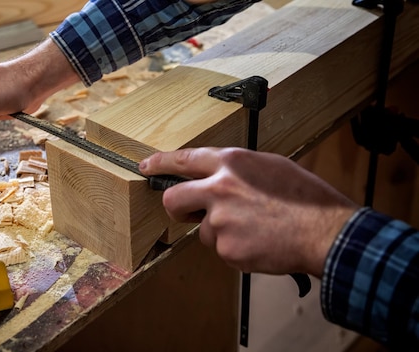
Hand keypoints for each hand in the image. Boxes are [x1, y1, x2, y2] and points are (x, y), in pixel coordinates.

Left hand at [139, 147, 358, 277]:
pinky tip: (258, 242)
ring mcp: (220, 221)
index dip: (161, 163)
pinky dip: (236, 249)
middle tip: (189, 213)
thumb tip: (219, 176)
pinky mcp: (226, 248)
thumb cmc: (306, 200)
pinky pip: (222, 249)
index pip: (184, 159)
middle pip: (173, 200)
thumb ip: (238, 170)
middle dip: (177, 208)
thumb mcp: (271, 167)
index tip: (147, 166)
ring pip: (204, 230)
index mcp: (231, 163)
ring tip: (254, 229)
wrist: (326, 233)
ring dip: (221, 232)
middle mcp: (219, 189)